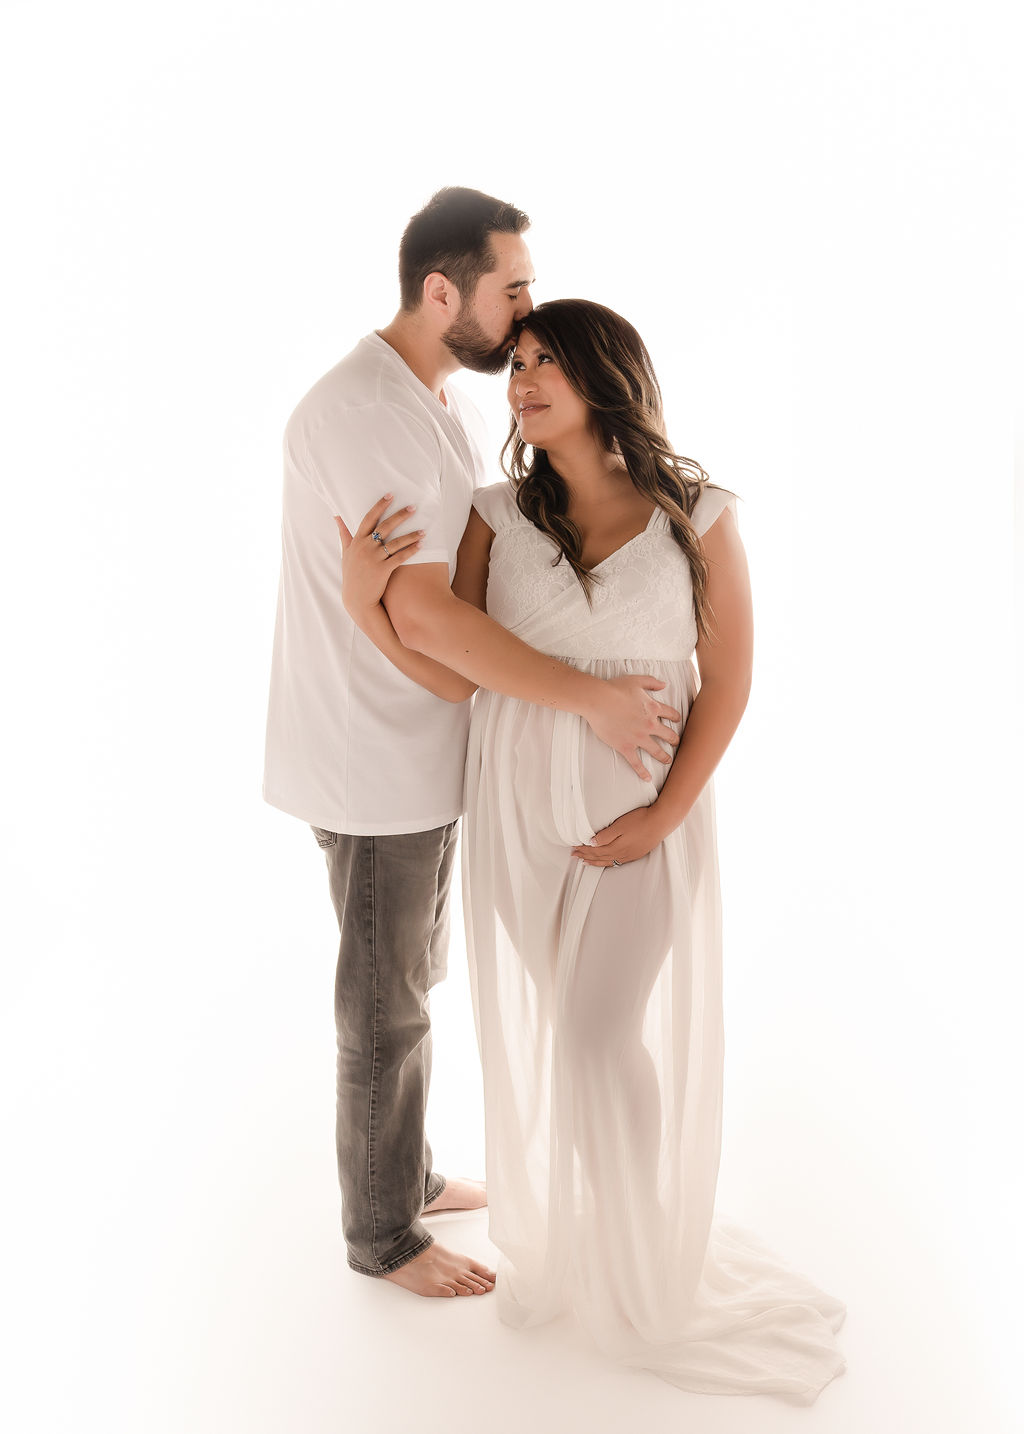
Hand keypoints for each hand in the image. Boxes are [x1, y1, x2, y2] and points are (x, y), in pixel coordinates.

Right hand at [335, 494, 424, 617]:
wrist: (357, 599)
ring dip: (411, 535)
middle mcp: (365, 548)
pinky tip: (421, 544)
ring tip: (424, 529)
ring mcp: (374, 559)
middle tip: (413, 507)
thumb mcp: (345, 552)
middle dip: (400, 516)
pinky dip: (411, 550)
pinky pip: (400, 557)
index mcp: (356, 541)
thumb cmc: (352, 574)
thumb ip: (344, 533)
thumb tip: (336, 515)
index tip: (390, 495)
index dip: (380, 506)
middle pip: (384, 527)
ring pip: (395, 542)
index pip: (369, 518)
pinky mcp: (383, 570)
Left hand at [572, 805, 668, 866]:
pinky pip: (618, 862)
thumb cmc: (640, 820)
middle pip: (600, 857)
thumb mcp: (620, 825)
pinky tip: (607, 861)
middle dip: (586, 856)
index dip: (583, 850)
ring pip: (608, 861)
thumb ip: (605, 835)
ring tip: (586, 862)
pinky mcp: (636, 853)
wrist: (661, 822)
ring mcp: (630, 855)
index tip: (574, 848)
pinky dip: (608, 862)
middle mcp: (622, 854)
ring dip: (595, 861)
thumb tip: (591, 843)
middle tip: (575, 855)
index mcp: (616, 847)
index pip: (595, 850)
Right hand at [583, 674, 680, 781]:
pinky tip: (647, 778)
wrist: (599, 701)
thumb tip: (664, 685)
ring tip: (668, 761)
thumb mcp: (636, 680)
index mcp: (653, 708)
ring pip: (657, 751)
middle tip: (676, 743)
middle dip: (674, 740)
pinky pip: (637, 763)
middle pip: (668, 735)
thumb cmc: (615, 689)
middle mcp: (650, 725)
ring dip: (664, 757)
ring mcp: (638, 737)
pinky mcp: (626, 747)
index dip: (676, 717)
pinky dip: (642, 772)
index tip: (677, 720)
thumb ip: (652, 682)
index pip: (670, 714)